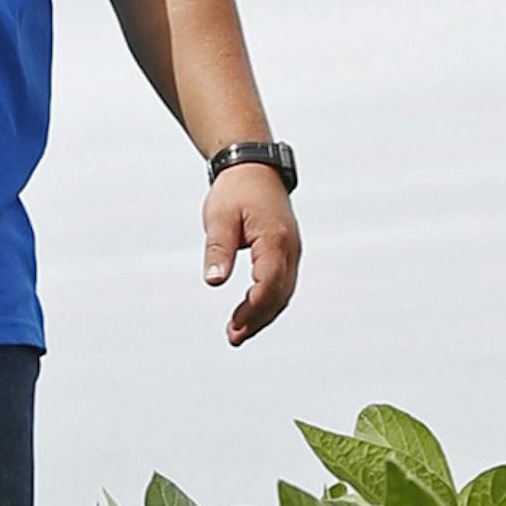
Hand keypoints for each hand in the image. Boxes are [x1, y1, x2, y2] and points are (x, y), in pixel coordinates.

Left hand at [202, 164, 300, 345]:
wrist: (254, 168)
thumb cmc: (236, 190)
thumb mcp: (219, 217)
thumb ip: (217, 249)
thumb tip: (213, 280)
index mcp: (275, 239)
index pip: (269, 283)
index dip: (253, 309)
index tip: (235, 325)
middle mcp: (290, 248)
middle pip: (279, 294)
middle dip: (258, 319)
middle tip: (234, 337)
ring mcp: (292, 250)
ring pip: (283, 292)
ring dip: (264, 314)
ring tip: (239, 332)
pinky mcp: (287, 252)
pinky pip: (282, 283)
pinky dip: (268, 301)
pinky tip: (250, 312)